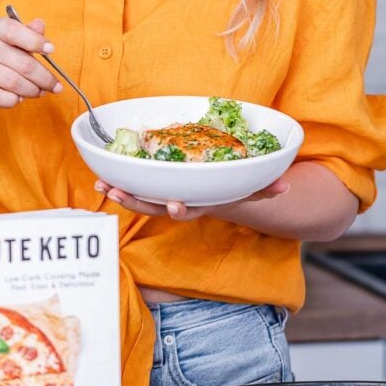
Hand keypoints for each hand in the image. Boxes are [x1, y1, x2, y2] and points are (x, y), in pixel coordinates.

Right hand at [0, 16, 62, 111]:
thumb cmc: (0, 59)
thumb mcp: (15, 43)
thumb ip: (30, 34)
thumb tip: (40, 25)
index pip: (14, 31)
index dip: (35, 41)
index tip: (51, 50)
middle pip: (23, 63)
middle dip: (44, 78)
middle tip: (55, 86)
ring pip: (14, 82)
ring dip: (33, 90)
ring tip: (40, 92)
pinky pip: (2, 97)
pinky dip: (16, 100)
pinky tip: (20, 98)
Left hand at [93, 175, 290, 220]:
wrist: (227, 196)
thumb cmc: (238, 188)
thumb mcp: (254, 188)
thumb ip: (267, 187)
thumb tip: (285, 185)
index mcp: (201, 204)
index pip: (190, 210)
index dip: (180, 209)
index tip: (173, 205)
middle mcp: (180, 204)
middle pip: (154, 207)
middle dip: (135, 202)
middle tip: (117, 193)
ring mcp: (166, 196)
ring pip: (140, 199)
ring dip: (120, 193)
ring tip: (102, 185)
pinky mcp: (155, 186)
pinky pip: (134, 187)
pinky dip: (117, 182)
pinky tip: (100, 175)